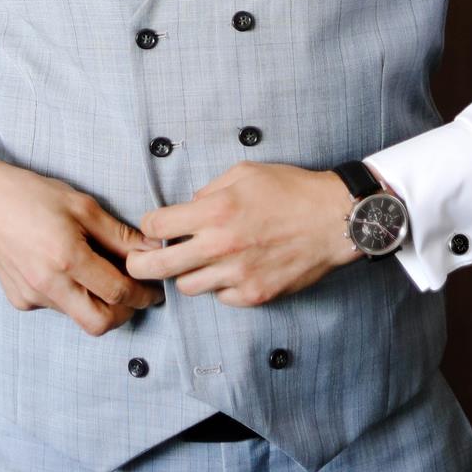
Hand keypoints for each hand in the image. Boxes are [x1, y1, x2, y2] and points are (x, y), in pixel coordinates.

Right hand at [0, 149, 164, 337]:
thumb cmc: (33, 195)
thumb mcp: (82, 205)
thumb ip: (119, 234)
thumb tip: (153, 250)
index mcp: (66, 257)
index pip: (118, 291)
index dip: (143, 294)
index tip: (154, 290)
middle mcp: (47, 283)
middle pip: (100, 323)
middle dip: (124, 313)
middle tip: (135, 295)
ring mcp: (31, 296)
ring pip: (78, 316)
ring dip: (97, 303)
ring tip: (101, 274)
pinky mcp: (21, 301)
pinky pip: (57, 307)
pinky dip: (72, 296)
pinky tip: (67, 270)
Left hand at [125, 161, 362, 306]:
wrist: (333, 219)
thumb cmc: (291, 191)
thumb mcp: (244, 173)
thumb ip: (209, 191)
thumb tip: (188, 207)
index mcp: (216, 210)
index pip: (157, 225)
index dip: (149, 225)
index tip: (153, 227)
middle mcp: (221, 245)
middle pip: (158, 266)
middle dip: (140, 263)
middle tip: (138, 262)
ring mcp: (238, 274)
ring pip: (186, 286)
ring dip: (185, 274)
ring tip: (197, 262)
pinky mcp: (254, 294)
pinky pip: (220, 297)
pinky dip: (219, 286)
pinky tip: (231, 270)